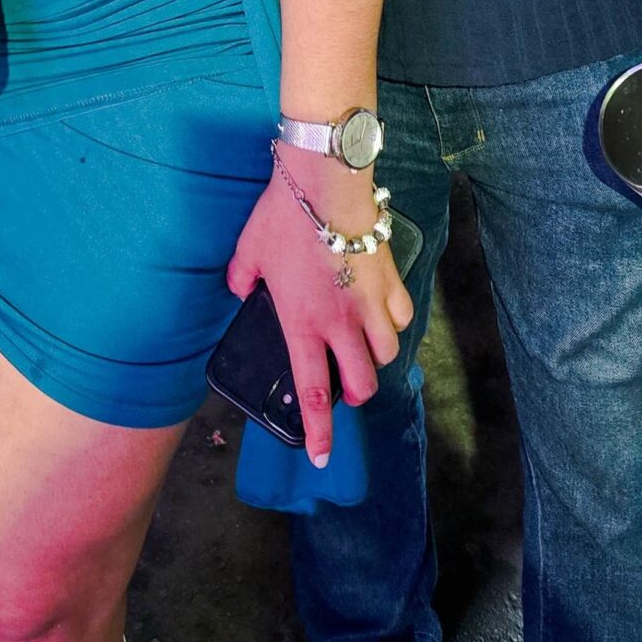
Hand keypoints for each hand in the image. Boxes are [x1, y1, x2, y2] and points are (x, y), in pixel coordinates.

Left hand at [227, 149, 412, 466]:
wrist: (325, 182)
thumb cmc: (283, 218)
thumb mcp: (247, 252)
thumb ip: (241, 280)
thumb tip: (240, 291)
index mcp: (302, 326)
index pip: (312, 394)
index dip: (319, 433)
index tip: (323, 459)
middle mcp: (342, 325)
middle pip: (362, 384)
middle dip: (354, 394)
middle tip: (342, 381)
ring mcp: (371, 304)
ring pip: (387, 355)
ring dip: (374, 358)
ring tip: (361, 346)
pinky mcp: (391, 280)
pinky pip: (402, 318)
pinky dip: (394, 323)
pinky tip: (381, 313)